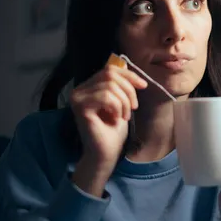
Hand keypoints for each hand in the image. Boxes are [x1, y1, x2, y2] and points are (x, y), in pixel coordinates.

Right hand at [70, 64, 146, 195]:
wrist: (106, 152)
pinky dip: (117, 107)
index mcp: (89, 86)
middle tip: (133, 108)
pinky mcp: (80, 107)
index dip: (129, 75)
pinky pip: (106, 97)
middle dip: (128, 90)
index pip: (109, 69)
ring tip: (124, 116)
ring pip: (110, 86)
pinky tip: (115, 118)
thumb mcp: (121, 102)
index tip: (143, 86)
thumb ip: (120, 85)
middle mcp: (79, 89)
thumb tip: (127, 68)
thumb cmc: (114, 129)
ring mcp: (77, 97)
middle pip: (110, 75)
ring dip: (124, 102)